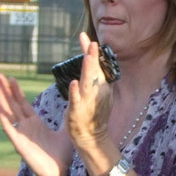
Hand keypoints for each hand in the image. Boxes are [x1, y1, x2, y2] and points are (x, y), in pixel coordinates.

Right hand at [0, 73, 72, 175]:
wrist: (58, 171)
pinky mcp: (19, 142)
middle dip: (6, 90)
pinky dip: (3, 117)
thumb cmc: (61, 154)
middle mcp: (26, 126)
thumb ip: (65, 118)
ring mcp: (21, 133)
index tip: (11, 78)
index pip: (23, 103)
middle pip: (14, 104)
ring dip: (2, 99)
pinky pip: (10, 128)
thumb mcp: (65, 131)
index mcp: (35, 122)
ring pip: (9, 113)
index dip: (17, 91)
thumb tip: (73, 106)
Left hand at [66, 33, 113, 150]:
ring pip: (88, 82)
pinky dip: (76, 92)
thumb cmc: (94, 115)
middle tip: (91, 42)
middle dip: (92, 56)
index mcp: (100, 86)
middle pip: (94, 71)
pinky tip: (74, 83)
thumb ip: (97, 79)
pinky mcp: (78, 111)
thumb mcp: (100, 94)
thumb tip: (94, 64)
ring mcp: (88, 101)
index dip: (92, 52)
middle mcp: (97, 92)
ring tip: (87, 56)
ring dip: (88, 69)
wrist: (93, 137)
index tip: (87, 38)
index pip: (97, 65)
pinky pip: (77, 100)